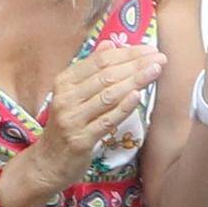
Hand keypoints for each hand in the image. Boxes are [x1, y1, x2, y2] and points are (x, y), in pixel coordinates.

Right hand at [17, 29, 160, 206]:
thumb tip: (110, 43)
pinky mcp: (81, 139)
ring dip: (135, 81)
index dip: (126, 52)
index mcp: (64, 82)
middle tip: (160, 58)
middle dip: (135, 64)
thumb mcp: (72, 94)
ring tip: (156, 71)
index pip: (99, 61)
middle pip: (106, 76)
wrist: (47, 163)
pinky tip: (138, 96)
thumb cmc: (66, 126)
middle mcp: (66, 97)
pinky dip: (123, 107)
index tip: (149, 48)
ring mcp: (72, 119)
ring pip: (108, 95)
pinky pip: (106, 120)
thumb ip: (90, 69)